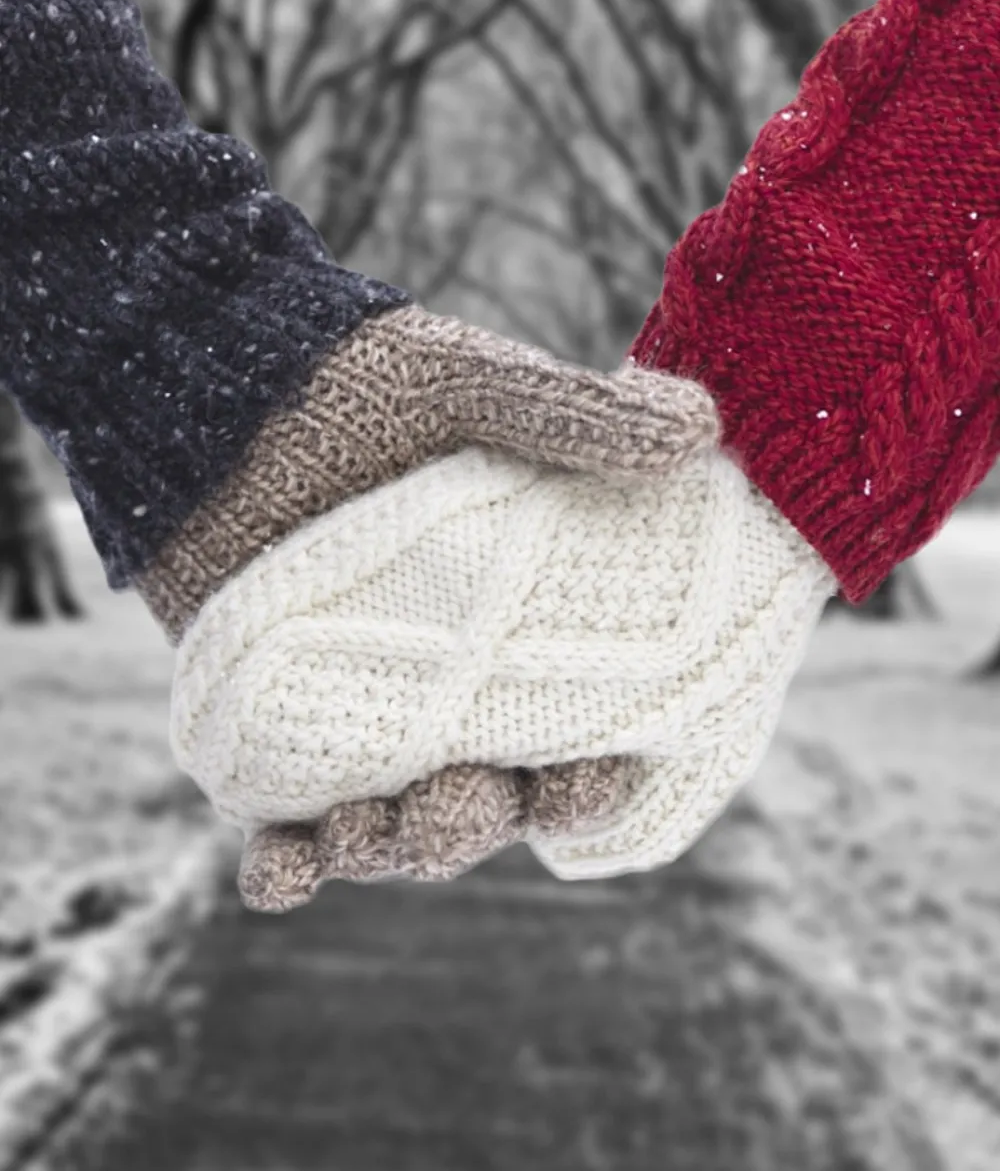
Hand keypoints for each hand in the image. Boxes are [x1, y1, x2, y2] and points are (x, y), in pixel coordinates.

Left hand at [148, 306, 720, 906]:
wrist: (229, 390)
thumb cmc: (364, 385)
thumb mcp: (475, 388)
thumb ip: (576, 416)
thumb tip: (698, 426)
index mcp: (515, 631)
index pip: (573, 738)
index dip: (589, 780)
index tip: (589, 782)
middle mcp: (444, 690)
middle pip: (482, 804)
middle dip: (476, 825)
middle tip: (460, 803)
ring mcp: (356, 714)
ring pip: (391, 827)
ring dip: (386, 851)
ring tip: (363, 833)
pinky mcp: (271, 723)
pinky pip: (281, 821)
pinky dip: (284, 864)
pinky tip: (278, 875)